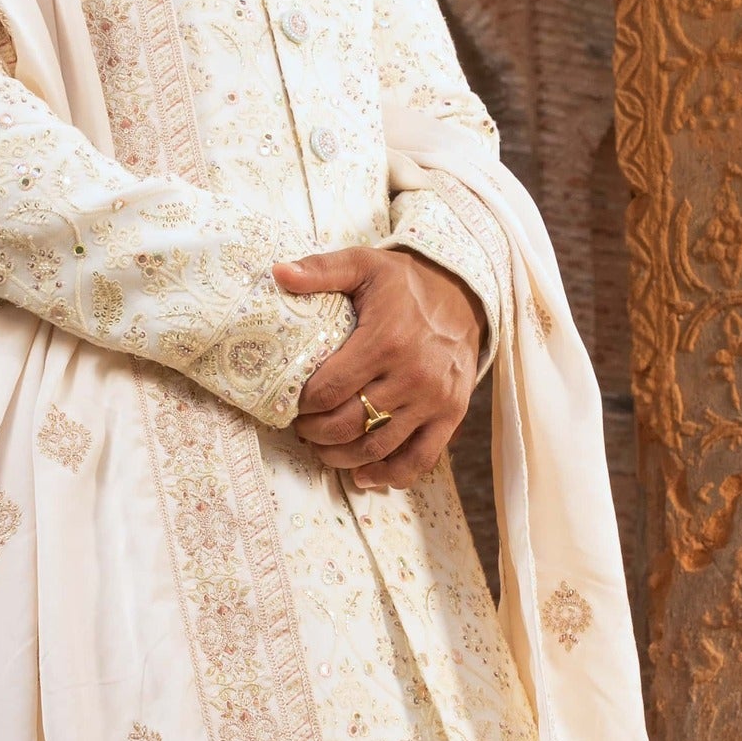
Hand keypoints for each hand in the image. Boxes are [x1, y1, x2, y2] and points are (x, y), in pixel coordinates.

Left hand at [278, 246, 480, 489]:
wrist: (464, 295)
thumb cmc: (404, 284)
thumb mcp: (363, 265)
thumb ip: (320, 270)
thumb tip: (278, 273)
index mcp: (386, 340)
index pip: (329, 390)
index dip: (302, 405)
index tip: (293, 403)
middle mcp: (413, 374)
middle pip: (349, 424)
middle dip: (315, 433)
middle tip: (302, 428)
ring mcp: (434, 399)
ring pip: (378, 446)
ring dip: (342, 456)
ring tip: (323, 448)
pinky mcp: (451, 414)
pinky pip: (420, 459)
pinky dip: (389, 475)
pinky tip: (364, 475)